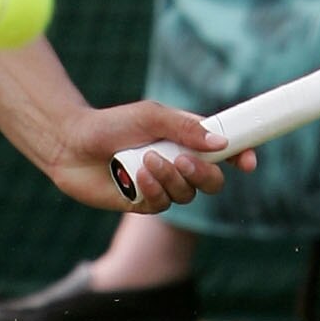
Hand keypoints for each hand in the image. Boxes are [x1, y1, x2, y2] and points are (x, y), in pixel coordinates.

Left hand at [53, 101, 254, 211]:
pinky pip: (163, 205)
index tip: (249, 161)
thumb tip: (222, 142)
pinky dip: (154, 190)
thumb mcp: (150, 115)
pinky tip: (137, 176)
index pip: (223, 151)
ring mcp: (162, 185)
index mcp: (185, 139)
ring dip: (171, 179)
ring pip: (188, 194)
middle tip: (183, 160)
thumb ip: (186, 127)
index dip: (241, 156)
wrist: (70, 143)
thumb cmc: (110, 123)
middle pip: (213, 180)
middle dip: (204, 173)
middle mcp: (178, 164)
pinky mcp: (143, 202)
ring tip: (146, 160)